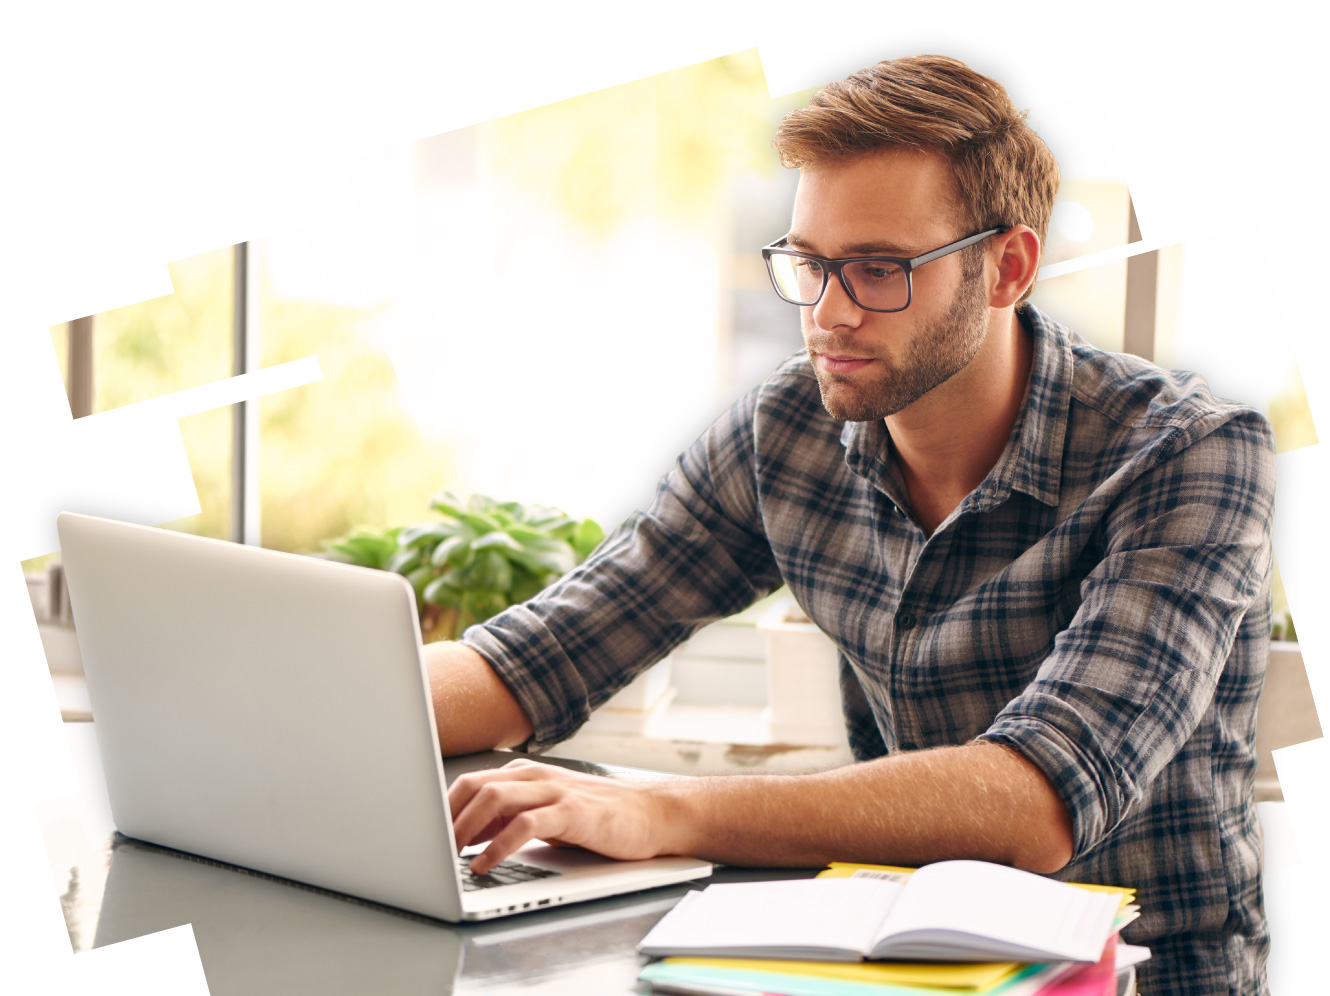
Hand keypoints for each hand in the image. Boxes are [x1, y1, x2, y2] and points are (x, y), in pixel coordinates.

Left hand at [448, 759, 671, 873]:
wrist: (653, 813)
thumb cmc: (599, 816)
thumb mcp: (546, 812)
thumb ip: (508, 817)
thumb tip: (464, 834)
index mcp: (527, 774)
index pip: (471, 782)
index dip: (442, 807)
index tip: (423, 833)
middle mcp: (537, 777)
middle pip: (475, 785)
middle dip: (446, 816)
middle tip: (428, 846)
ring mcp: (555, 792)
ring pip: (495, 797)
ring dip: (464, 828)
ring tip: (447, 855)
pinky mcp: (573, 813)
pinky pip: (526, 825)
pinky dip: (499, 845)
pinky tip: (485, 863)